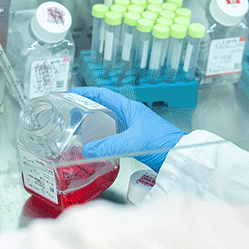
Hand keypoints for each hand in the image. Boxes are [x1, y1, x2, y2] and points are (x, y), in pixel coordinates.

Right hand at [69, 87, 185, 172]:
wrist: (179, 156)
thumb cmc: (162, 143)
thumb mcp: (131, 143)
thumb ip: (108, 146)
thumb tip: (86, 150)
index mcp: (128, 108)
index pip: (102, 94)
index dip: (84, 92)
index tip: (69, 93)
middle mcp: (129, 114)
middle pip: (102, 106)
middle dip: (84, 109)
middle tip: (69, 114)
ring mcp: (131, 126)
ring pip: (106, 120)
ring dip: (92, 123)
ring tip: (77, 129)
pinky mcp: (133, 138)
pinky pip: (112, 133)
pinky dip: (100, 136)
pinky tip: (94, 144)